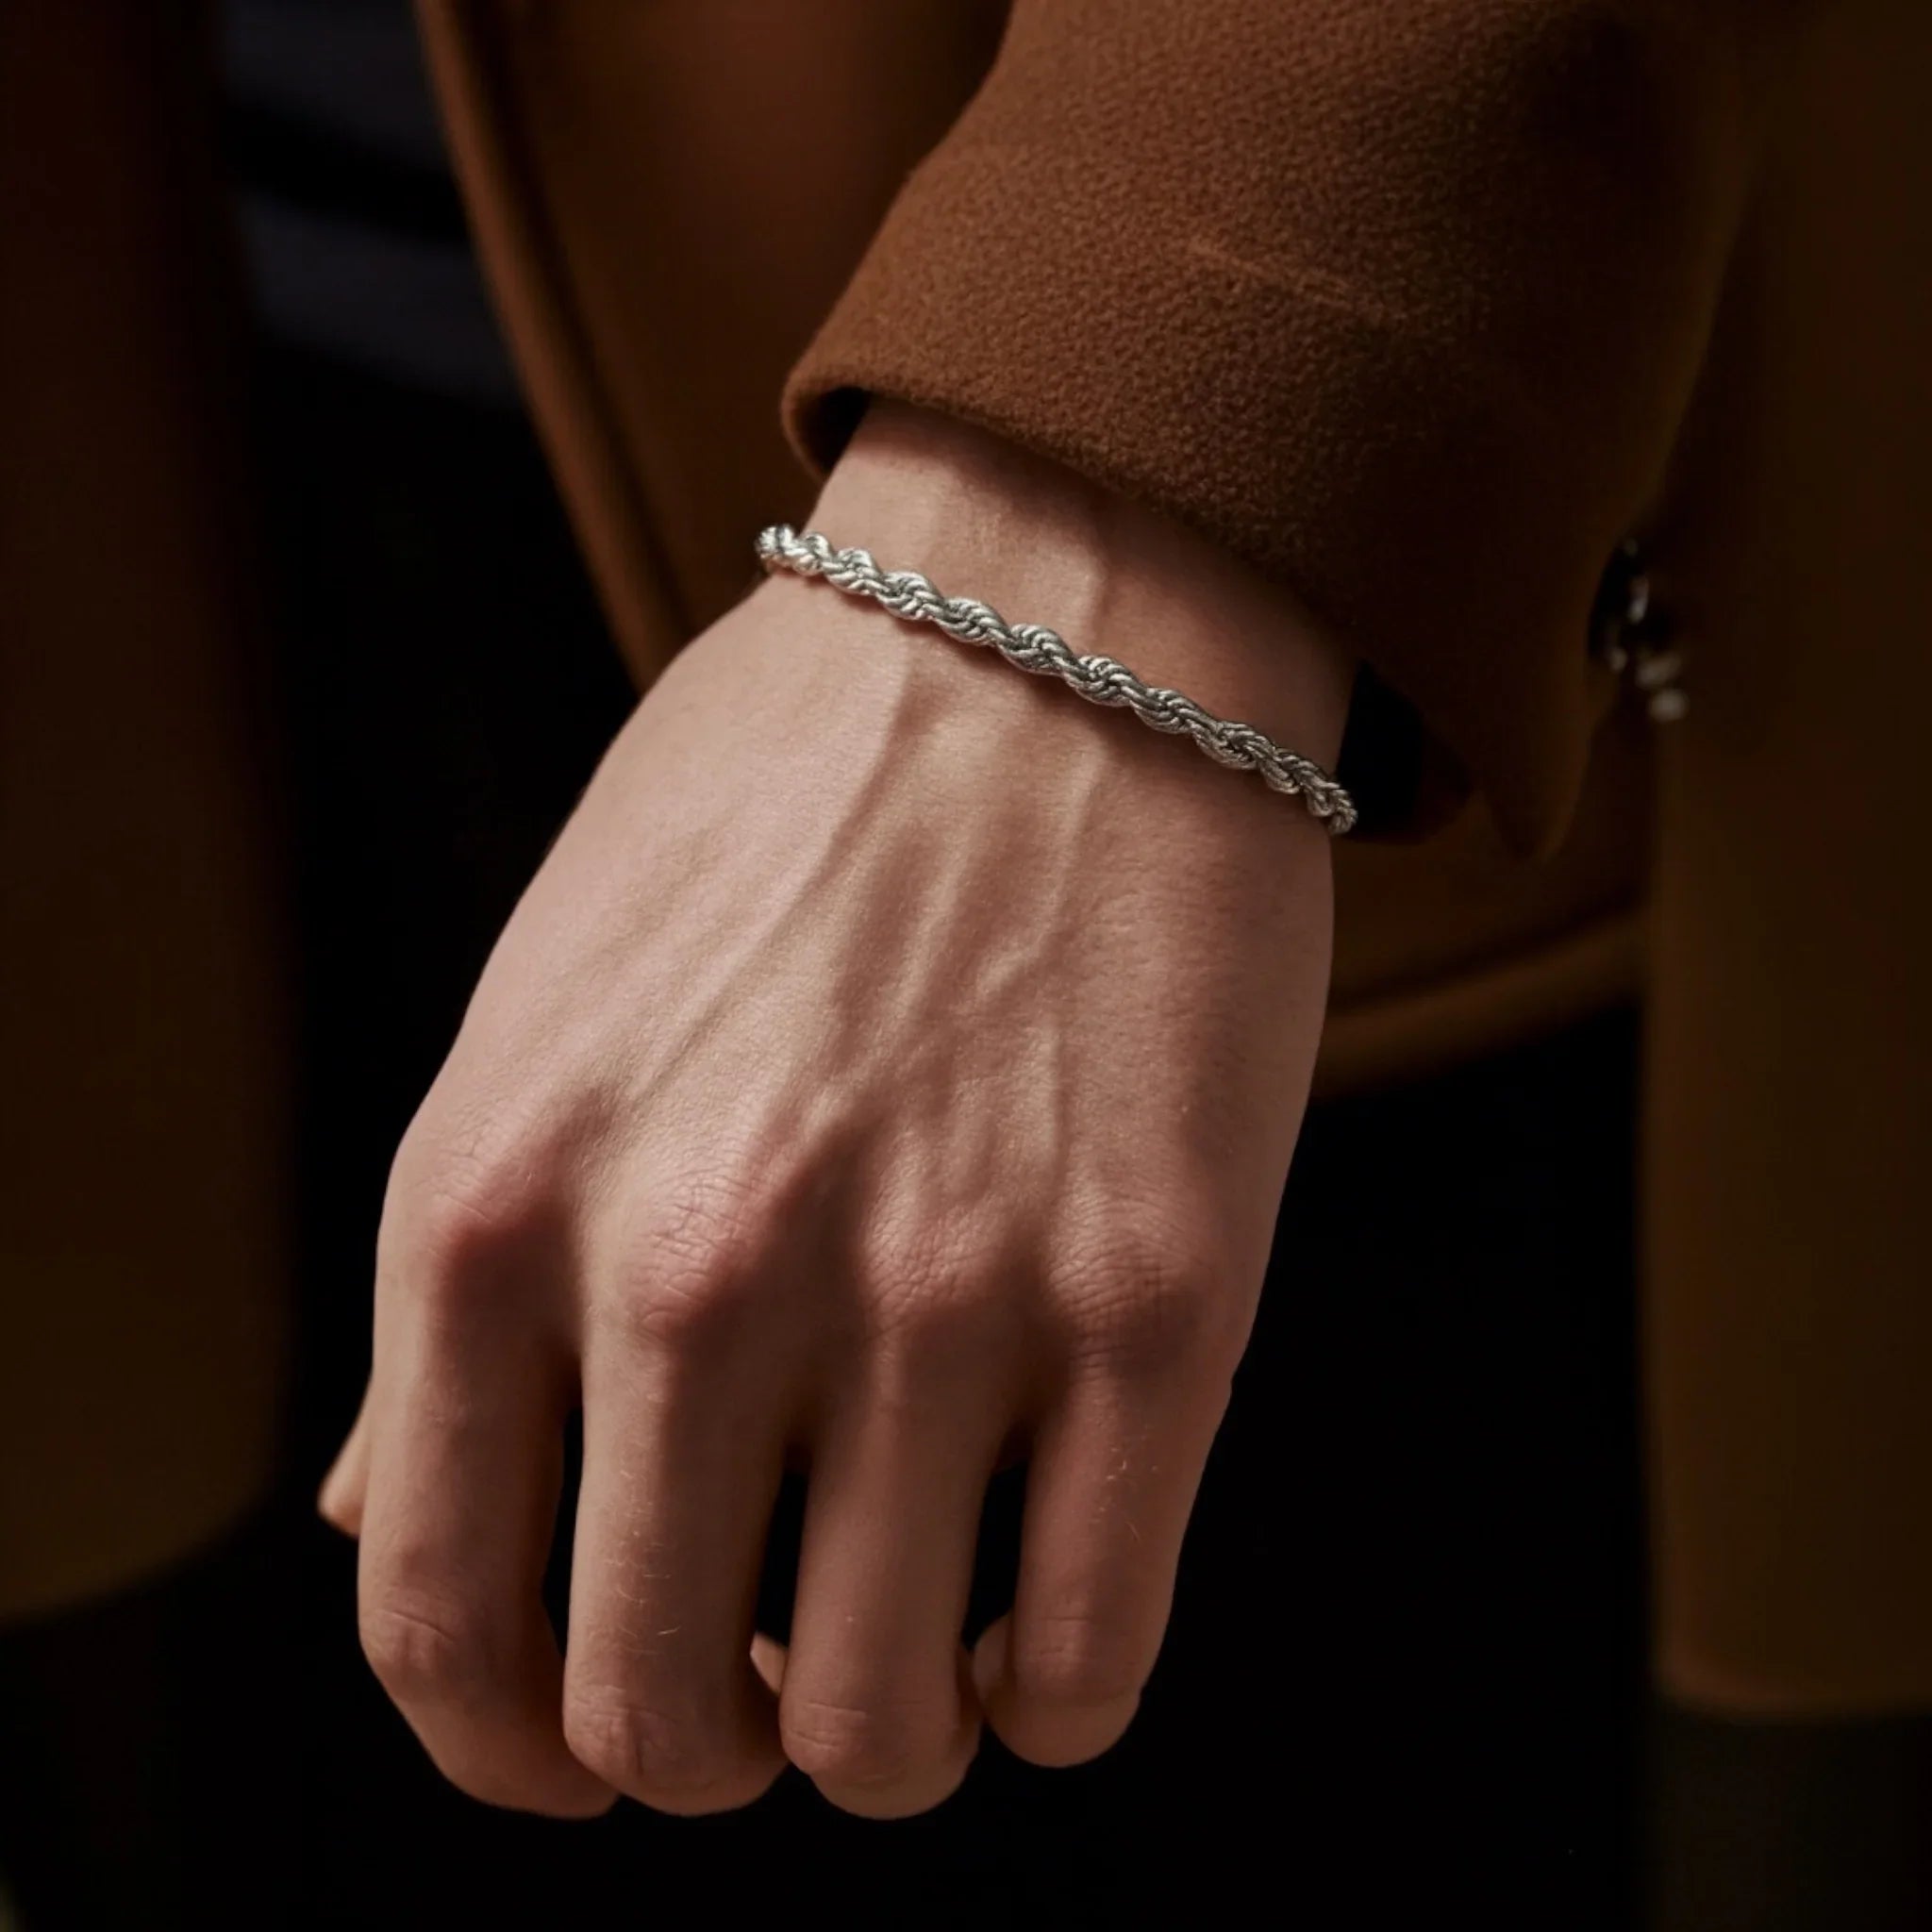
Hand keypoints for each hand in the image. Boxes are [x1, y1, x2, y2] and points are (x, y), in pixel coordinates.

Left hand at [321, 403, 1352, 1818]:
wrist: (1055, 621)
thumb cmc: (792, 803)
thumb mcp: (546, 1004)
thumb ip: (464, 1277)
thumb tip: (382, 1509)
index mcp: (502, 1199)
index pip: (437, 1624)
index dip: (507, 1748)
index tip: (578, 1745)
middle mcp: (697, 1268)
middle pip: (659, 1716)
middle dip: (709, 1749)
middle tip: (769, 1679)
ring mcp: (939, 1293)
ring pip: (880, 1731)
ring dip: (885, 1742)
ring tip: (909, 1644)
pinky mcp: (1157, 1298)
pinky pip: (1084, 1661)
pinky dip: (1049, 1702)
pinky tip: (1039, 1622)